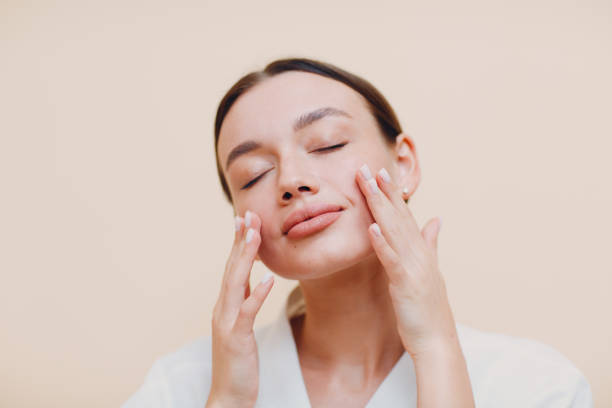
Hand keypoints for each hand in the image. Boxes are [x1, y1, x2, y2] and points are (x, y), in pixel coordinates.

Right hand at [207, 211, 273, 407]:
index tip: (245, 219)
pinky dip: (257, 293)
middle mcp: (222, 309)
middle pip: (231, 268)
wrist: (228, 397)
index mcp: (225, 305)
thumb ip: (243, 301)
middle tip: (248, 214)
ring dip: (245, 257)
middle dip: (240, 241)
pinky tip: (269, 278)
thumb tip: (253, 279)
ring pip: (235, 283)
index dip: (238, 243)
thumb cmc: (237, 363)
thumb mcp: (240, 326)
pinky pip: (247, 312)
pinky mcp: (236, 338)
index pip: (232, 268)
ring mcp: (226, 323)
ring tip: (255, 235)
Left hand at [356, 164, 457, 358]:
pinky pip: (391, 260)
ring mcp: (413, 267)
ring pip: (394, 230)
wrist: (437, 341)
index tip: (380, 172)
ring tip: (369, 185)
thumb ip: (431, 243)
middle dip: (383, 190)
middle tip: (368, 167)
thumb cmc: (428, 308)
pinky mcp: (405, 283)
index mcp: (421, 250)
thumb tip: (436, 219)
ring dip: (380, 206)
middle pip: (398, 216)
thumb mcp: (431, 271)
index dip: (392, 193)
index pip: (404, 215)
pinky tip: (371, 227)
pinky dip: (382, 242)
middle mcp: (419, 253)